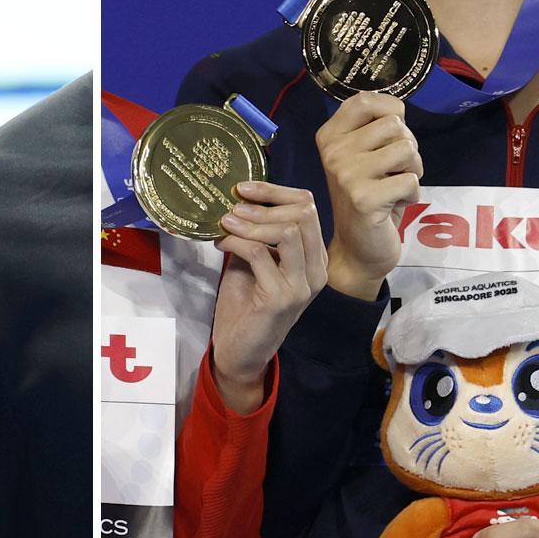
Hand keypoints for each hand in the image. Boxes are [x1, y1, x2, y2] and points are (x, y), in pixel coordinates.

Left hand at [209, 182, 326, 414]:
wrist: (241, 350)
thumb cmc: (247, 303)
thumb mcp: (255, 260)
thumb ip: (257, 233)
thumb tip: (238, 197)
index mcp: (314, 258)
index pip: (308, 207)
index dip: (276, 190)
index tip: (244, 187)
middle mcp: (317, 270)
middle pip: (304, 214)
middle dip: (264, 204)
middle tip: (232, 206)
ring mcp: (303, 285)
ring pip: (290, 231)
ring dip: (252, 222)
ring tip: (226, 223)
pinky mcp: (282, 298)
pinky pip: (261, 254)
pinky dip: (237, 242)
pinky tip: (221, 244)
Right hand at [314, 92, 422, 298]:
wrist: (357, 249)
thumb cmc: (367, 197)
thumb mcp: (364, 156)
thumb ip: (375, 130)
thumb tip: (399, 109)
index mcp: (329, 137)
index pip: (365, 100)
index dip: (392, 110)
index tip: (393, 133)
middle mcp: (333, 152)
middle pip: (396, 125)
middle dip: (408, 148)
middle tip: (393, 171)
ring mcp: (346, 175)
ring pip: (407, 150)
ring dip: (412, 171)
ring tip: (394, 187)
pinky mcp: (364, 199)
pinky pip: (411, 181)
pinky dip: (412, 195)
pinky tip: (393, 205)